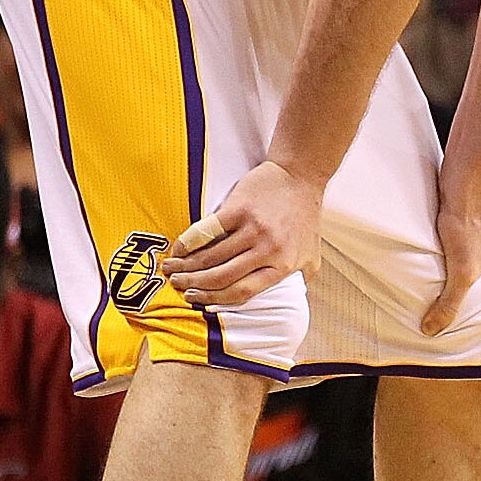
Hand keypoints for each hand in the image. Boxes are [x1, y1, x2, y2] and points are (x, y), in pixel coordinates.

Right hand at [164, 160, 321, 307]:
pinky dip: (188, 242)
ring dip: (186, 266)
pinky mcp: (240, 208)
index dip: (215, 300)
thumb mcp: (310, 256)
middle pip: (222, 277)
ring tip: (171, 268)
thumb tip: (278, 303)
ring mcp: (254, 228)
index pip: (243, 292)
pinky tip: (178, 248)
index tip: (197, 302)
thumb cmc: (304, 218)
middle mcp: (269, 249)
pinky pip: (206, 231)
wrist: (301, 176)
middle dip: (194, 285)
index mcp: (284, 265)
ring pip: (211, 256)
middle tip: (177, 285)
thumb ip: (295, 280)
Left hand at [423, 184, 480, 335]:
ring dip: (476, 245)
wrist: (466, 184)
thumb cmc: (465, 227)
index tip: (463, 285)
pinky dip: (474, 226)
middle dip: (477, 265)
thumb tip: (431, 330)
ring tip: (453, 245)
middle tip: (453, 266)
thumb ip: (448, 304)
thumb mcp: (459, 273)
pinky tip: (457, 226)